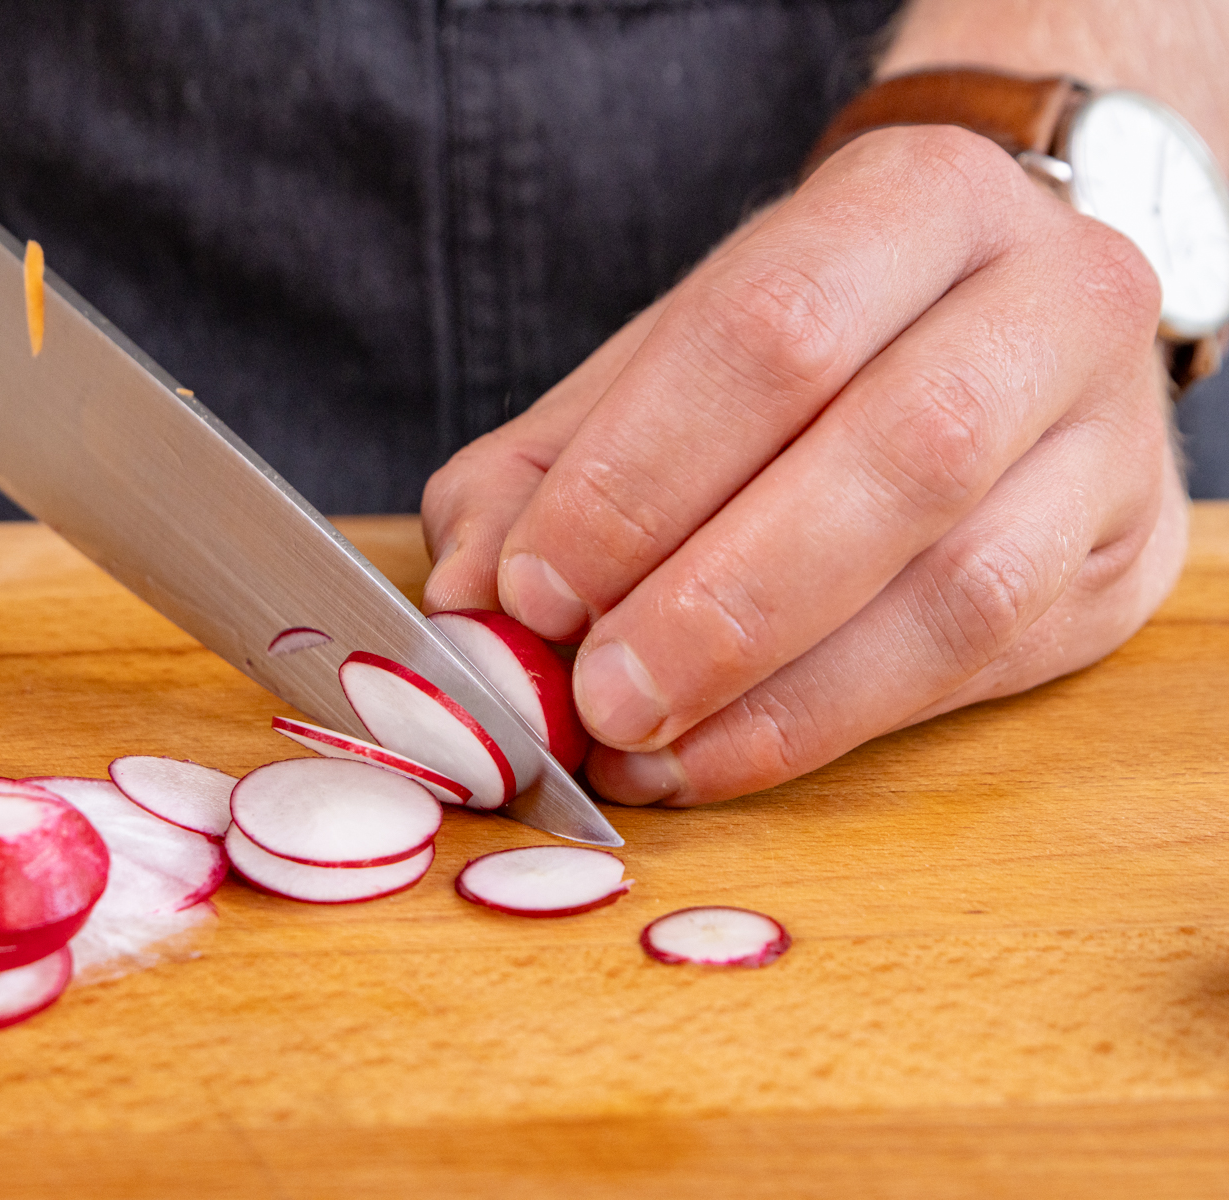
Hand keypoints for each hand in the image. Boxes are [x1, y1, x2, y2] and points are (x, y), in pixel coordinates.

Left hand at [423, 124, 1187, 806]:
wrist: (986, 321)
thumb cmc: (800, 346)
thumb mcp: (659, 365)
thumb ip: (544, 469)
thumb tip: (469, 600)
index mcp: (914, 202)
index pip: (772, 331)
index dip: (640, 475)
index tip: (533, 586)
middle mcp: (1048, 296)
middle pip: (897, 450)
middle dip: (719, 600)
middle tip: (596, 694)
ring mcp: (1107, 434)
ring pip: (963, 583)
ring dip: (777, 692)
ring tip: (643, 747)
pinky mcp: (1121, 561)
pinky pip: (980, 664)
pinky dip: (826, 726)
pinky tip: (716, 756)